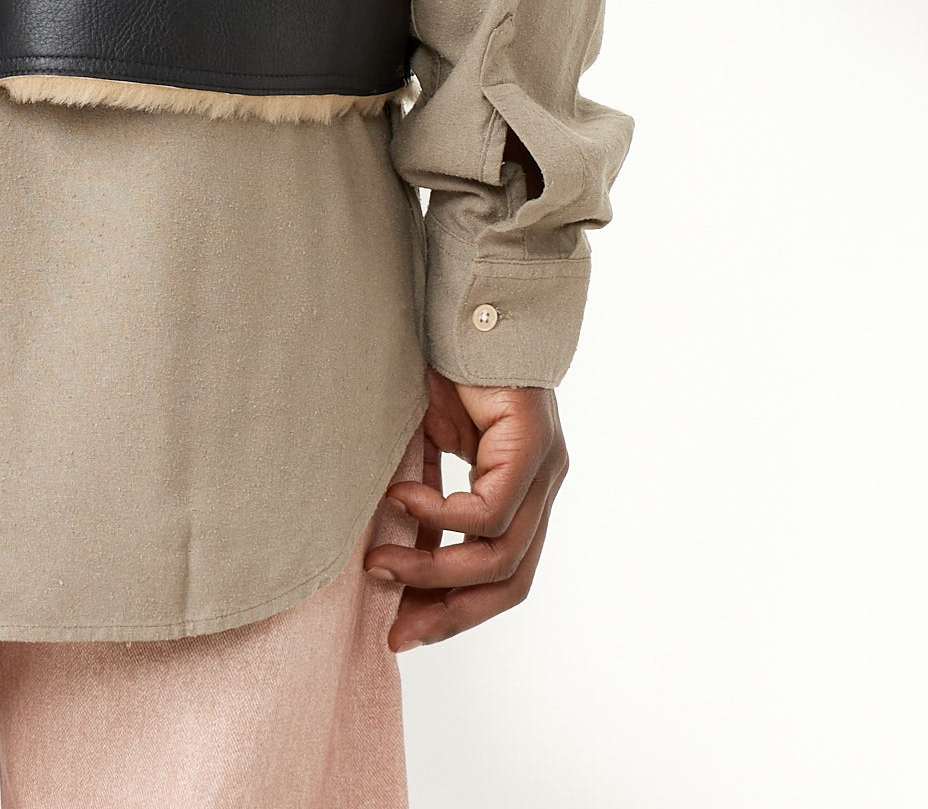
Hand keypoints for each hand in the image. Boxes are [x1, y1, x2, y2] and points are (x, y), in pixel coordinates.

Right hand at [364, 369, 566, 649]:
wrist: (460, 298)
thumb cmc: (442, 364)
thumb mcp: (428, 446)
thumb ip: (425, 501)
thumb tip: (395, 560)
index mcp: (523, 489)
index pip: (502, 577)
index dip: (456, 612)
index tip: (404, 628)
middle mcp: (544, 485)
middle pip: (510, 582)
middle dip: (450, 613)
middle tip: (397, 628)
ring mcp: (545, 466)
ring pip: (501, 555)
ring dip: (434, 570)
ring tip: (382, 563)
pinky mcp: (534, 444)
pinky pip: (491, 511)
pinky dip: (441, 517)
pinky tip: (403, 498)